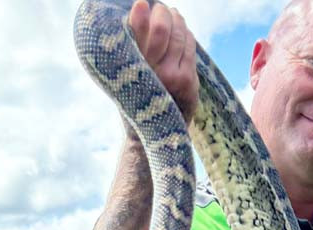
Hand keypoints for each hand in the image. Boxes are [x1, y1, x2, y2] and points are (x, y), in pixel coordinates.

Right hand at [128, 0, 198, 121]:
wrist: (156, 133)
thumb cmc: (136, 97)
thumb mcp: (122, 75)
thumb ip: (128, 47)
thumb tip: (138, 10)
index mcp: (128, 69)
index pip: (134, 34)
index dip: (140, 15)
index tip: (141, 4)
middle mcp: (150, 72)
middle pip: (162, 27)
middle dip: (162, 12)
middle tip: (159, 8)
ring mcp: (172, 76)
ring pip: (179, 34)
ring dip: (176, 19)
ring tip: (171, 13)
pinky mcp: (188, 80)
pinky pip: (190, 46)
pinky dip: (186, 33)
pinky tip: (182, 29)